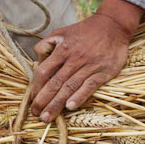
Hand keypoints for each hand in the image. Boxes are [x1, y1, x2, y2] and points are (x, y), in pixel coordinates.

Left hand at [31, 0, 143, 122]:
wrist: (113, 26)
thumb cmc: (85, 31)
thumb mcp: (61, 32)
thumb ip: (46, 45)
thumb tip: (37, 62)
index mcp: (62, 49)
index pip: (44, 71)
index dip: (36, 87)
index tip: (32, 99)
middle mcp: (74, 59)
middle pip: (55, 82)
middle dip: (44, 100)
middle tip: (36, 114)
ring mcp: (89, 66)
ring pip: (70, 87)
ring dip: (57, 104)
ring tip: (48, 117)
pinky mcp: (103, 72)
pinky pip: (89, 86)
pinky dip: (80, 96)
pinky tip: (70, 107)